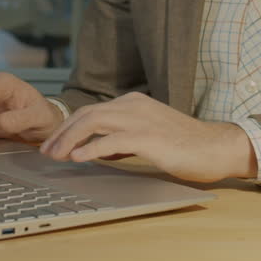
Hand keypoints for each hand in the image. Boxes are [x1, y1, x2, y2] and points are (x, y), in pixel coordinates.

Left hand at [38, 92, 256, 182]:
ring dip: (70, 140)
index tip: (53, 144)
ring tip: (55, 156)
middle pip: (86, 114)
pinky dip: (91, 148)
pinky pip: (112, 140)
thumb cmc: (184, 145)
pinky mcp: (148, 137)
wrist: (215, 147)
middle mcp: (133, 106)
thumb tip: (97, 149)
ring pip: (93, 122)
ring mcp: (140, 119)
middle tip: (46, 152)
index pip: (91, 111)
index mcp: (132, 103)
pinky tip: (78, 158)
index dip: (68, 127)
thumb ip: (122, 139)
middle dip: (62, 133)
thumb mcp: (147, 136)